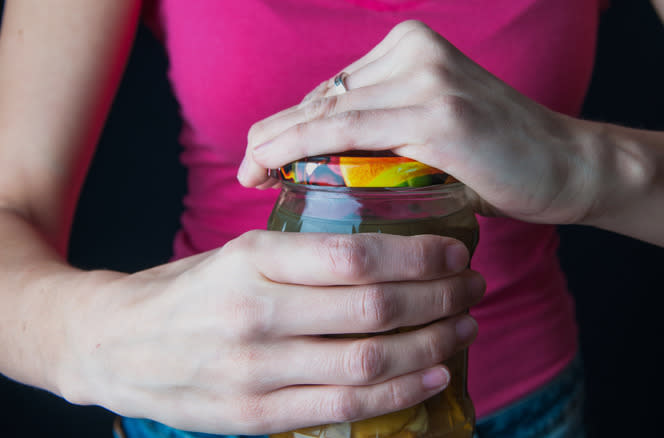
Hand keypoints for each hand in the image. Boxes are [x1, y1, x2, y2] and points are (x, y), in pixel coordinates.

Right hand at [61, 231, 482, 434]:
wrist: (114, 345)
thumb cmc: (187, 290)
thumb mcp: (236, 252)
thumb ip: (302, 254)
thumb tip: (386, 248)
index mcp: (252, 259)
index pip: (356, 256)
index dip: (420, 256)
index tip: (456, 250)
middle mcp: (256, 314)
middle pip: (374, 308)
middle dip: (440, 298)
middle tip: (472, 286)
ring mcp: (256, 371)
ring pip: (370, 362)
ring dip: (432, 344)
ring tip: (465, 326)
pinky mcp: (256, 415)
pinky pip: (347, 408)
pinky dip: (402, 392)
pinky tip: (435, 373)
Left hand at [239, 20, 605, 223]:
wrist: (567, 166)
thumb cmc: (498, 158)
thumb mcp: (433, 130)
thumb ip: (387, 130)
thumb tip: (328, 157)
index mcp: (412, 47)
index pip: (335, 89)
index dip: (291, 123)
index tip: (261, 155)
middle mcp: (415, 51)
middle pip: (325, 97)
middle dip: (278, 134)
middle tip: (247, 170)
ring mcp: (427, 79)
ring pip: (328, 113)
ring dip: (278, 144)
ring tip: (249, 173)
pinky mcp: (437, 114)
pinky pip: (349, 133)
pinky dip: (304, 151)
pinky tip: (273, 169)